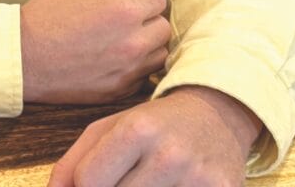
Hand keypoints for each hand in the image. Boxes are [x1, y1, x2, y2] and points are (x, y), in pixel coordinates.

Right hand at [21, 0, 169, 103]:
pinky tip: (113, 58)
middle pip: (163, 27)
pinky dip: (136, 67)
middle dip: (146, 18)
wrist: (23, 59)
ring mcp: (127, 71)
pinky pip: (143, 77)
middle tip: (121, 18)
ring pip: (159, 55)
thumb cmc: (46, 16)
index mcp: (124, 12)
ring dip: (146, 44)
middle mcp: (132, 44)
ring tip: (120, 39)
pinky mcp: (118, 92)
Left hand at [47, 86, 261, 186]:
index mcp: (137, 128)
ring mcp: (199, 180)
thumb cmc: (156, 123)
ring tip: (148, 182)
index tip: (97, 180)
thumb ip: (75, 161)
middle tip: (127, 178)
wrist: (219, 113)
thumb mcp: (112, 126)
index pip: (88, 181)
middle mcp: (169, 154)